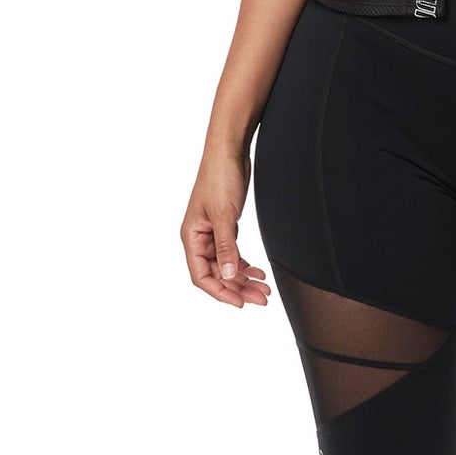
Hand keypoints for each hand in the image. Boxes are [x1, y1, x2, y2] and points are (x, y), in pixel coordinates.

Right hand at [183, 142, 270, 307]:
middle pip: (216, 274)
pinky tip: (259, 273)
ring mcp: (213, 233)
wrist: (229, 152)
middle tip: (261, 299)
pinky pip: (233, 253)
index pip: (201, 276)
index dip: (220, 292)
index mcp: (191, 237)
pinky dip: (246, 265)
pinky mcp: (226, 226)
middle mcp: (199, 238)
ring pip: (227, 266)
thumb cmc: (219, 177)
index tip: (240, 303)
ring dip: (244, 279)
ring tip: (264, 290)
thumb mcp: (224, 215)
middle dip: (238, 288)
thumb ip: (226, 246)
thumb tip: (229, 275)